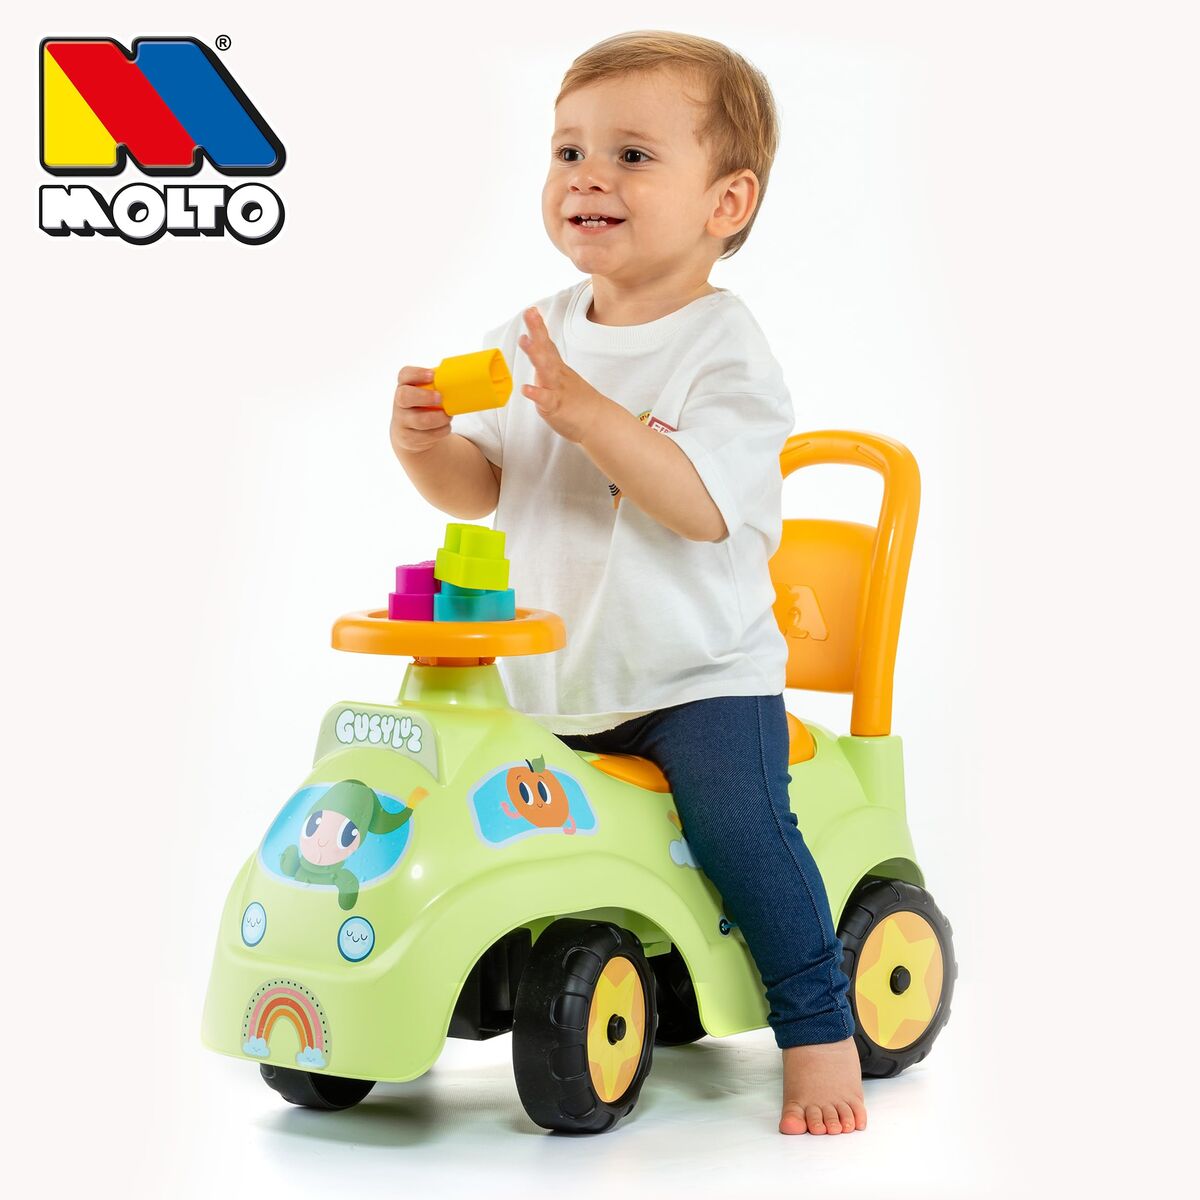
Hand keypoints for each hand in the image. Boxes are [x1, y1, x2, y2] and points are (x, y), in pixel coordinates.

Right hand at [391, 364, 450, 455]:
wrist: (411, 434)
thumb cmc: (425, 407)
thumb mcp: (426, 393)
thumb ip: (437, 385)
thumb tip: (463, 378)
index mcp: (405, 386)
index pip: (405, 375)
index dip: (417, 374)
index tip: (433, 375)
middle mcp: (399, 402)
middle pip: (405, 397)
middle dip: (425, 397)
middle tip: (440, 398)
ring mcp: (402, 421)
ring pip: (419, 420)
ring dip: (439, 418)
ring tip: (448, 416)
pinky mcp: (408, 438)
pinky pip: (426, 436)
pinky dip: (441, 431)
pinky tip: (445, 427)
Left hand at [518, 307, 605, 443]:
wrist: (598, 422)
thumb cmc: (578, 401)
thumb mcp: (561, 377)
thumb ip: (548, 362)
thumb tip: (536, 345)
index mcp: (557, 368)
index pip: (547, 344)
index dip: (539, 327)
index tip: (531, 310)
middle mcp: (557, 374)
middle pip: (546, 349)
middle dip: (537, 331)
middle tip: (529, 313)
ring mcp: (557, 389)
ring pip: (545, 370)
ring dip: (535, 354)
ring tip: (524, 341)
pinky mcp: (556, 406)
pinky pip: (545, 399)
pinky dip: (536, 393)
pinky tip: (526, 388)